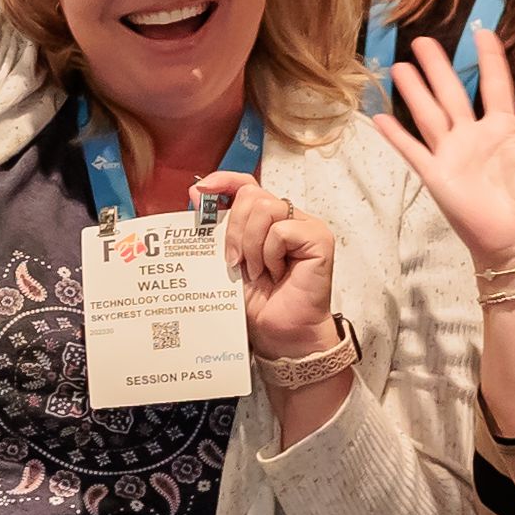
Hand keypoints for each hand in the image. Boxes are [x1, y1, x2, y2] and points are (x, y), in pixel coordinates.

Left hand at [203, 171, 343, 358]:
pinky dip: (270, 254)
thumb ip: (215, 227)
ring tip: (257, 271)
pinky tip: (277, 274)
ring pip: (265, 209)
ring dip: (251, 244)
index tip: (202, 192)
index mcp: (266, 220)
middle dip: (233, 228)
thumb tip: (195, 194)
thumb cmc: (258, 302)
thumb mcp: (227, 259)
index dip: (224, 180)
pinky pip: (282, 230)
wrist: (280, 334)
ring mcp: (305, 226)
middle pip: (252, 195)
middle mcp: (288, 217)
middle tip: (234, 262)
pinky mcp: (318, 238)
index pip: (246, 184)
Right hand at [373, 28, 514, 274]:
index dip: (490, 60)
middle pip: (452, 94)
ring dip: (414, 91)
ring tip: (399, 66)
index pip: (495, 86)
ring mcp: (452, 155)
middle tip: (421, 40)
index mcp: (505, 130)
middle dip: (437, 68)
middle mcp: (474, 137)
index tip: (482, 33)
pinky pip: (412, 151)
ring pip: (428, 114)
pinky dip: (395, 135)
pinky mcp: (436, 175)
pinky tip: (378, 116)